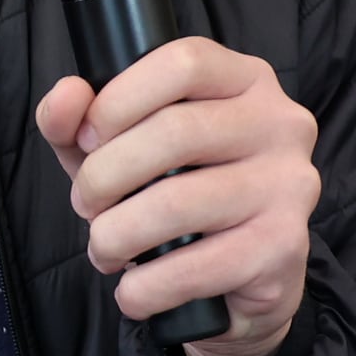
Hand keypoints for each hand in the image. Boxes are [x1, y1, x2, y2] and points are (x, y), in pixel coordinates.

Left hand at [34, 37, 319, 355]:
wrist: (241, 283)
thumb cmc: (175, 196)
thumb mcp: (120, 147)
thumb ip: (80, 119)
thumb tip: (66, 97)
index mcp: (245, 80)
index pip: (183, 63)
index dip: (119, 99)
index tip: (86, 139)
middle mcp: (280, 124)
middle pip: (173, 132)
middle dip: (104, 176)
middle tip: (86, 204)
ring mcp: (289, 186)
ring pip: (177, 202)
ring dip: (116, 235)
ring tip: (103, 249)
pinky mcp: (285, 248)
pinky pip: (195, 266)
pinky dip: (145, 287)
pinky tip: (133, 292)